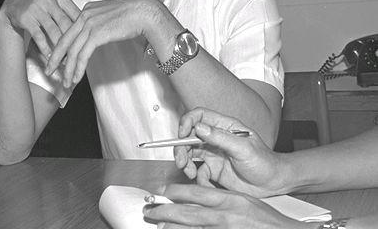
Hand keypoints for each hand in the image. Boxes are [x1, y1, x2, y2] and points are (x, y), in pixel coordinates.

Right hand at [0, 0, 79, 56]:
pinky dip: (46, 48)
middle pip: (65, 23)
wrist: (12, 4)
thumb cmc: (37, 5)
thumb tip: (86, 27)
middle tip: (79, 54)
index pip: (75, 12)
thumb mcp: (52, 1)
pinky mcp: (26, 18)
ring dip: (60, 48)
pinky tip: (50, 57)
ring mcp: (36, 8)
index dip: (83, 28)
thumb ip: (66, 11)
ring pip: (53, 31)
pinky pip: (39, 37)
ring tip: (66, 60)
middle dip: (73, 41)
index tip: (88, 41)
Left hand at [46, 0, 158, 87]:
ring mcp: (90, 24)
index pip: (69, 31)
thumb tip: (94, 36)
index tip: (57, 59)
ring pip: (72, 51)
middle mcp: (85, 15)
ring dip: (68, 69)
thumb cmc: (133, 15)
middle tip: (49, 71)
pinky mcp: (97, 34)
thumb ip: (98, 23)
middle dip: (55, 58)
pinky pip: (83, 55)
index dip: (61, 47)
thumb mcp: (109, 16)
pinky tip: (76, 78)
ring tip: (66, 82)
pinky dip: (78, 68)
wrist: (145, 13)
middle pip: (65, 40)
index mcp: (87, 10)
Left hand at [142, 184, 307, 228]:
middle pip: (187, 212)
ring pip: (191, 228)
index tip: (161, 191)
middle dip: (165, 211)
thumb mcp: (244, 200)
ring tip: (156, 225)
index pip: (195, 192)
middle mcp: (224, 216)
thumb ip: (222, 199)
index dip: (175, 191)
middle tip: (149, 210)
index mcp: (229, 200)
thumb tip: (198, 199)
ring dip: (171, 227)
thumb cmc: (267, 220)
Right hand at [174, 108, 284, 197]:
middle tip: (181, 160)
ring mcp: (214, 153)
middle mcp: (216, 138)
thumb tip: (199, 127)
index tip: (182, 134)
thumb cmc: (264, 161)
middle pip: (190, 136)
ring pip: (191, 153)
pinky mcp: (214, 169)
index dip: (188, 122)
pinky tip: (206, 182)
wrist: (273, 184)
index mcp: (224, 126)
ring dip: (186, 162)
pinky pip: (199, 171)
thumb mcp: (243, 148)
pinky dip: (198, 177)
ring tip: (189, 172)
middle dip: (182, 147)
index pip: (200, 115)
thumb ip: (220, 137)